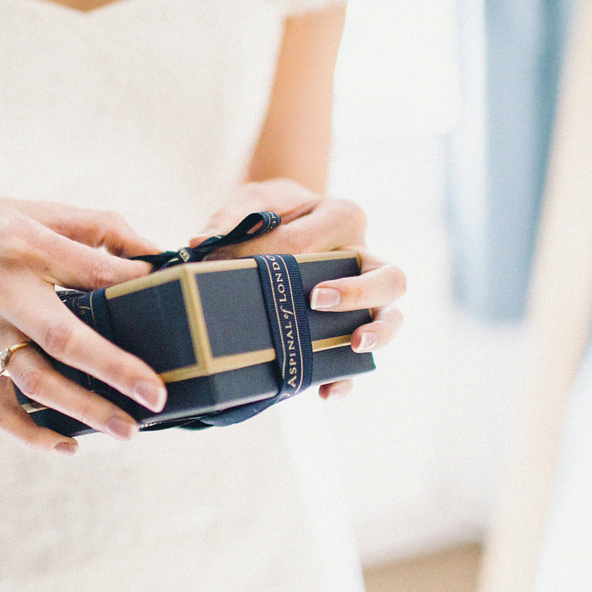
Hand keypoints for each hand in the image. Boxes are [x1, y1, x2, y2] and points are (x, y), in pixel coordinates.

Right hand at [0, 193, 167, 453]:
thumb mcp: (42, 211)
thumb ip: (100, 229)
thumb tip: (154, 256)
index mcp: (26, 245)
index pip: (89, 269)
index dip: (131, 283)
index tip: (168, 293)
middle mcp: (3, 292)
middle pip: (62, 338)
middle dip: (113, 369)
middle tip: (156, 395)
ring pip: (33, 381)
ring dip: (82, 409)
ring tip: (127, 430)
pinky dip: (30, 432)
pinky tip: (68, 445)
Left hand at [191, 179, 405, 399]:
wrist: (288, 216)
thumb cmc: (273, 209)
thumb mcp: (253, 200)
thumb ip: (231, 216)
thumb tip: (200, 243)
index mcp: (343, 216)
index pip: (310, 241)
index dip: (269, 255)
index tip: (229, 264)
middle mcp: (365, 255)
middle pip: (389, 277)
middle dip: (357, 292)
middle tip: (317, 300)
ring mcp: (365, 294)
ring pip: (391, 316)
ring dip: (376, 333)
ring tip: (353, 344)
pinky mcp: (351, 324)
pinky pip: (362, 358)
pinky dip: (347, 377)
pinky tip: (325, 391)